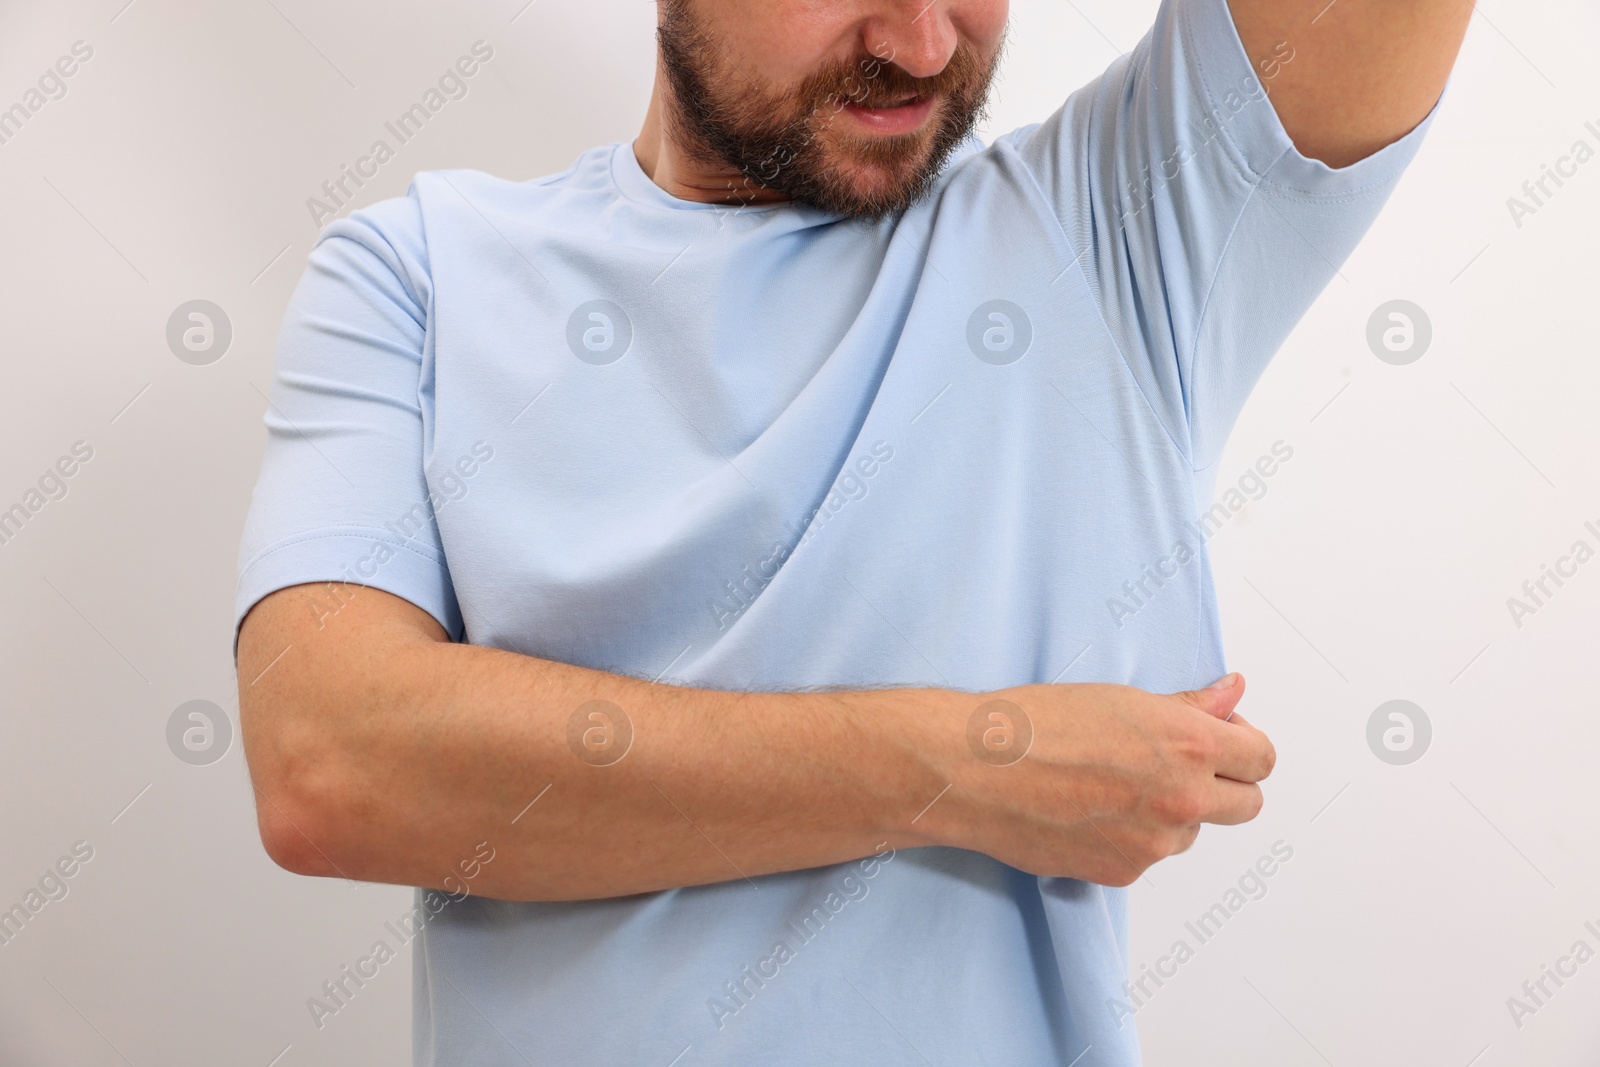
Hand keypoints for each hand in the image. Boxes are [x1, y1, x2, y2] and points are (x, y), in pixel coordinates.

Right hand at [918, 673, 1274, 885]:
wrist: (973, 770)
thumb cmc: (1033, 724)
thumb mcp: (1120, 698)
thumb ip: (1188, 707)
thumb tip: (1233, 694)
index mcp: (1188, 744)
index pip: (1263, 758)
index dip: (1246, 745)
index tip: (1223, 738)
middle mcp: (1182, 798)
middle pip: (1248, 805)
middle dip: (1225, 784)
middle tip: (1182, 764)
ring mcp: (1154, 843)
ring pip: (1192, 832)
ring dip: (1173, 813)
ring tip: (1115, 784)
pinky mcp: (1123, 873)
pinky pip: (1148, 855)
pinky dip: (1131, 837)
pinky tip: (1089, 809)